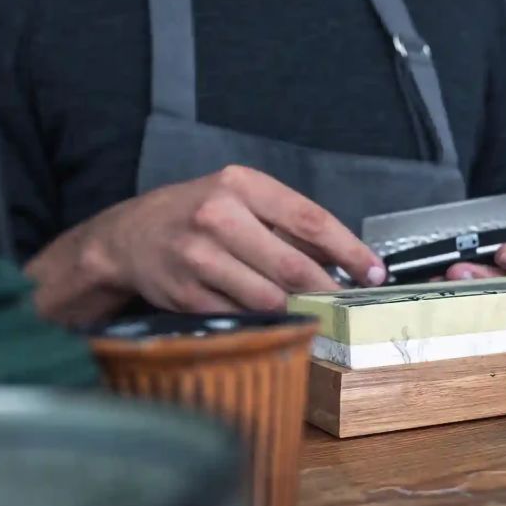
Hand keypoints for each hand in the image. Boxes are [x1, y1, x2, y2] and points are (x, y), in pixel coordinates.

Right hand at [30, 165, 385, 320]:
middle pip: (292, 265)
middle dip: (328, 290)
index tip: (374, 272)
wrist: (130, 237)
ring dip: (295, 309)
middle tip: (348, 303)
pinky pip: (242, 316)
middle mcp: (218, 216)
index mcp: (241, 184)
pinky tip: (265, 314)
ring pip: (269, 298)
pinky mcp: (186, 293)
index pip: (310, 219)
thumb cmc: (198, 215)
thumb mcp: (241, 200)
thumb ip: (288, 225)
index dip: (349, 250)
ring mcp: (199, 257)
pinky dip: (262, 320)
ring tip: (307, 309)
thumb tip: (344, 259)